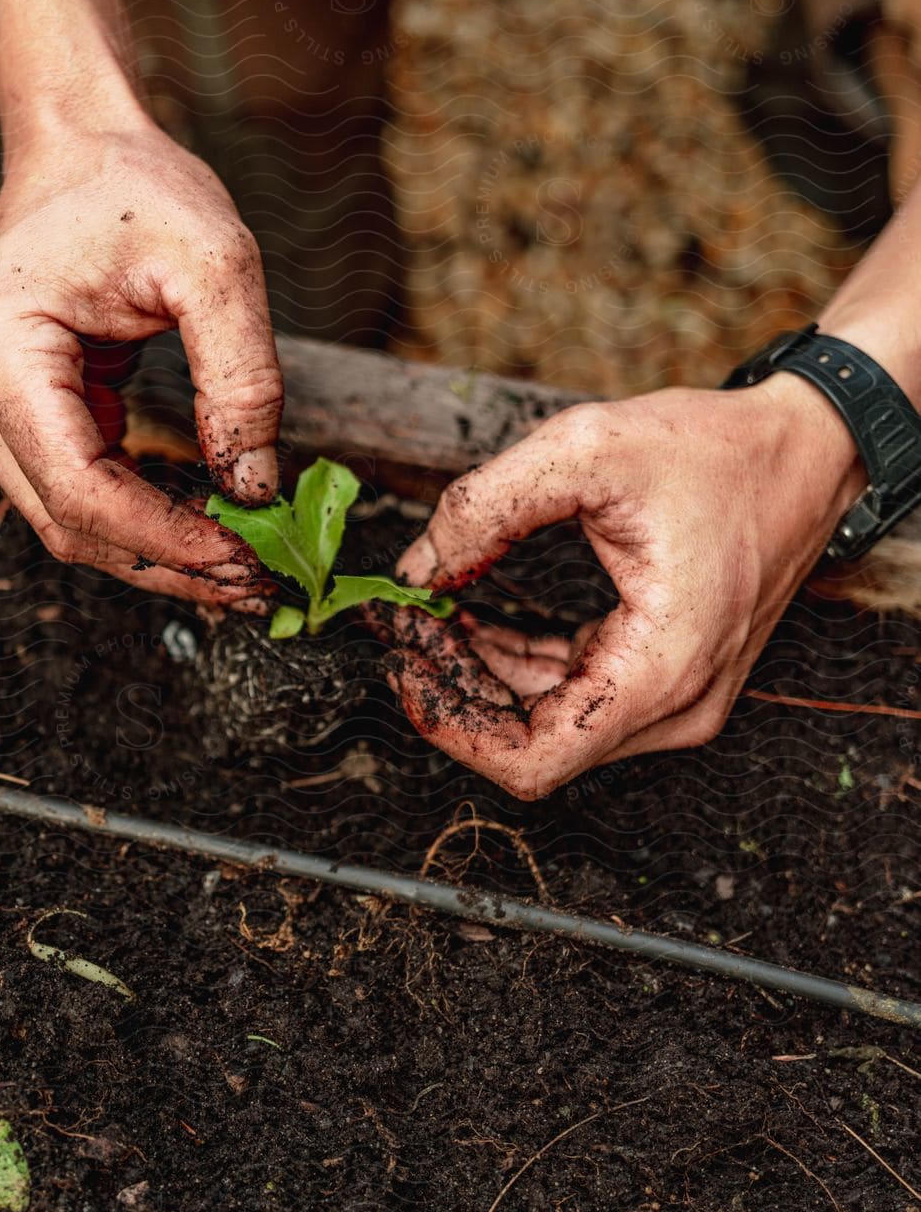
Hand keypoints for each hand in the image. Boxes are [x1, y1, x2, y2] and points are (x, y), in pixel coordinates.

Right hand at [0, 121, 283, 607]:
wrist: (81, 146)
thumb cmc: (137, 187)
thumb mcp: (216, 262)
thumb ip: (242, 375)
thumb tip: (254, 488)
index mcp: (2, 354)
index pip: (79, 489)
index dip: (165, 539)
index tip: (246, 560)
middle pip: (69, 524)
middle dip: (166, 563)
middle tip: (259, 585)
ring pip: (72, 522)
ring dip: (157, 553)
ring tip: (243, 567)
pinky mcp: (23, 417)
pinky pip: (83, 491)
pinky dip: (146, 518)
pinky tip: (210, 527)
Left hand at [387, 379, 865, 797]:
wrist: (808, 451)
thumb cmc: (717, 450)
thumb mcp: (586, 450)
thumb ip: (485, 507)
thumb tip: (416, 570)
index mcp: (662, 670)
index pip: (534, 761)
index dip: (451, 729)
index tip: (403, 670)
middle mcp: (676, 707)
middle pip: (533, 747)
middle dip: (455, 694)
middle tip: (403, 630)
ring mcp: (675, 700)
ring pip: (547, 727)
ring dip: (479, 680)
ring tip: (427, 618)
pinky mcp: (664, 678)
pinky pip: (571, 697)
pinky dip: (514, 667)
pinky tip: (472, 620)